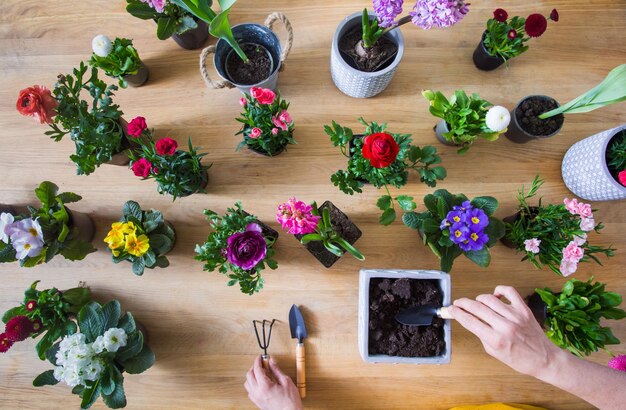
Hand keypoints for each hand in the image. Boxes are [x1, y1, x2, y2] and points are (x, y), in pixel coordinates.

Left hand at [244, 356, 302, 409]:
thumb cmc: (290, 401)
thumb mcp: (286, 381)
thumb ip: (277, 370)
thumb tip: (271, 361)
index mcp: (265, 386)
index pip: (257, 369)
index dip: (258, 361)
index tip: (260, 357)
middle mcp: (258, 392)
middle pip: (249, 375)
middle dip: (254, 367)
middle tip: (261, 364)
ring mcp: (256, 398)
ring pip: (247, 384)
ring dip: (252, 376)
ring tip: (260, 373)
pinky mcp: (257, 403)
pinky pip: (250, 392)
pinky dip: (252, 385)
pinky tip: (259, 383)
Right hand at [448, 285, 565, 378]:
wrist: (544, 359)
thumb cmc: (520, 359)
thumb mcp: (495, 353)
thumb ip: (482, 336)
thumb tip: (471, 321)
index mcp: (496, 340)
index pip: (470, 321)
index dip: (457, 313)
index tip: (451, 309)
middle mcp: (505, 326)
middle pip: (476, 307)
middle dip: (463, 303)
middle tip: (458, 303)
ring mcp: (515, 316)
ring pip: (489, 298)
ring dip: (479, 299)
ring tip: (477, 303)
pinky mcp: (524, 309)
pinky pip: (509, 291)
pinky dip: (499, 290)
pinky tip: (495, 295)